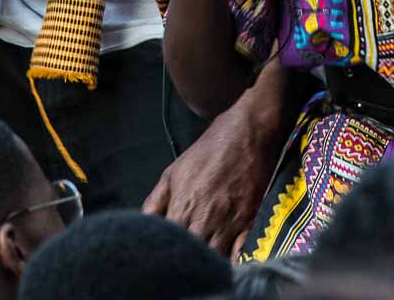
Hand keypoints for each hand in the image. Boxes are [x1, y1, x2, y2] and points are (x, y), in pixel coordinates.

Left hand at [143, 89, 281, 259]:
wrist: (249, 131)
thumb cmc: (211, 148)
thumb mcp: (173, 171)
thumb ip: (154, 202)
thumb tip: (143, 226)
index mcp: (182, 207)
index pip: (167, 243)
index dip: (165, 250)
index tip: (165, 253)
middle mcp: (204, 218)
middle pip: (190, 255)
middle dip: (185, 259)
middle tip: (183, 259)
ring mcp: (228, 222)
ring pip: (213, 260)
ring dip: (207, 263)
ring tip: (202, 261)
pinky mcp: (250, 221)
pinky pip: (239, 256)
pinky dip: (231, 262)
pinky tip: (225, 262)